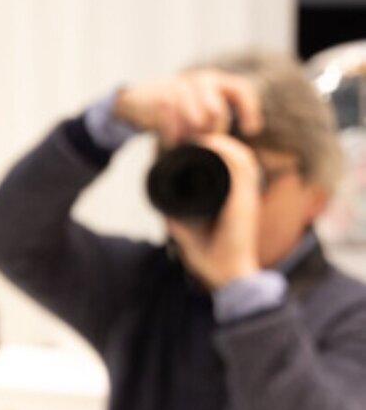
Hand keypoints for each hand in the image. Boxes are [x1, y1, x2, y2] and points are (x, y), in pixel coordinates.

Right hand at [113, 69, 263, 144]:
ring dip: (190, 137)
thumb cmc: (175, 107)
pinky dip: (173, 140)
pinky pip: (174, 128)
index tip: (251, 130)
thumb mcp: (200, 102)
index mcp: (214, 79)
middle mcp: (199, 79)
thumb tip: (236, 139)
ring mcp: (178, 88)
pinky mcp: (160, 101)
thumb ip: (217, 114)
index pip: (241, 90)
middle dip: (211, 131)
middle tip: (201, 140)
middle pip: (217, 113)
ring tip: (184, 140)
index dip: (250, 110)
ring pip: (196, 122)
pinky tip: (170, 141)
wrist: (137, 99)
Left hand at [165, 133, 262, 289]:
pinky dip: (226, 152)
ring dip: (220, 141)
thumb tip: (161, 205)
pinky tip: (209, 143)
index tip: (191, 144)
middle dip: (216, 140)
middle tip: (192, 135)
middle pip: (236, 155)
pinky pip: (241, 167)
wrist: (229, 275)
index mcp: (235, 198)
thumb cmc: (213, 257)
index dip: (215, 150)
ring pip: (240, 155)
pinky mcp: (246, 199)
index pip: (230, 165)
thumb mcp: (189, 232)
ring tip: (197, 136)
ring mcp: (247, 194)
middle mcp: (243, 193)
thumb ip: (178, 218)